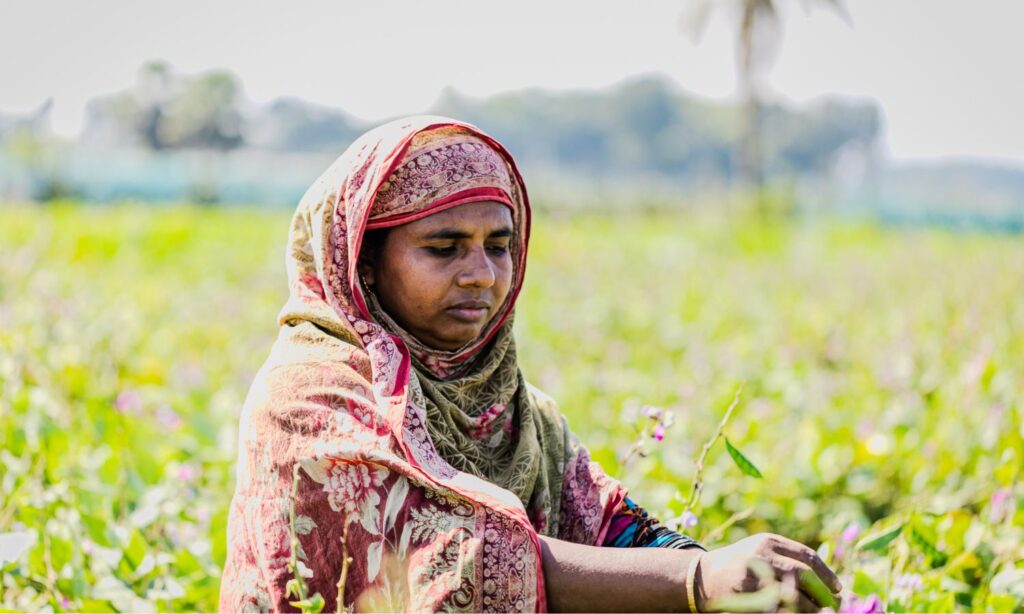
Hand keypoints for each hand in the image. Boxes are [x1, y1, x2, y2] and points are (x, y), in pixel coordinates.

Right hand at [695, 533, 841, 612]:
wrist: (702, 577)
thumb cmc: (739, 565)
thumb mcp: (761, 552)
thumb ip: (789, 559)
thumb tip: (831, 585)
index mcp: (768, 541)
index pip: (807, 557)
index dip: (827, 574)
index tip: (838, 589)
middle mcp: (760, 555)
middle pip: (803, 575)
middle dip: (823, 593)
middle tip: (834, 606)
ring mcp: (752, 577)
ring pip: (794, 595)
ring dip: (812, 609)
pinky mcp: (746, 597)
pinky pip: (778, 609)